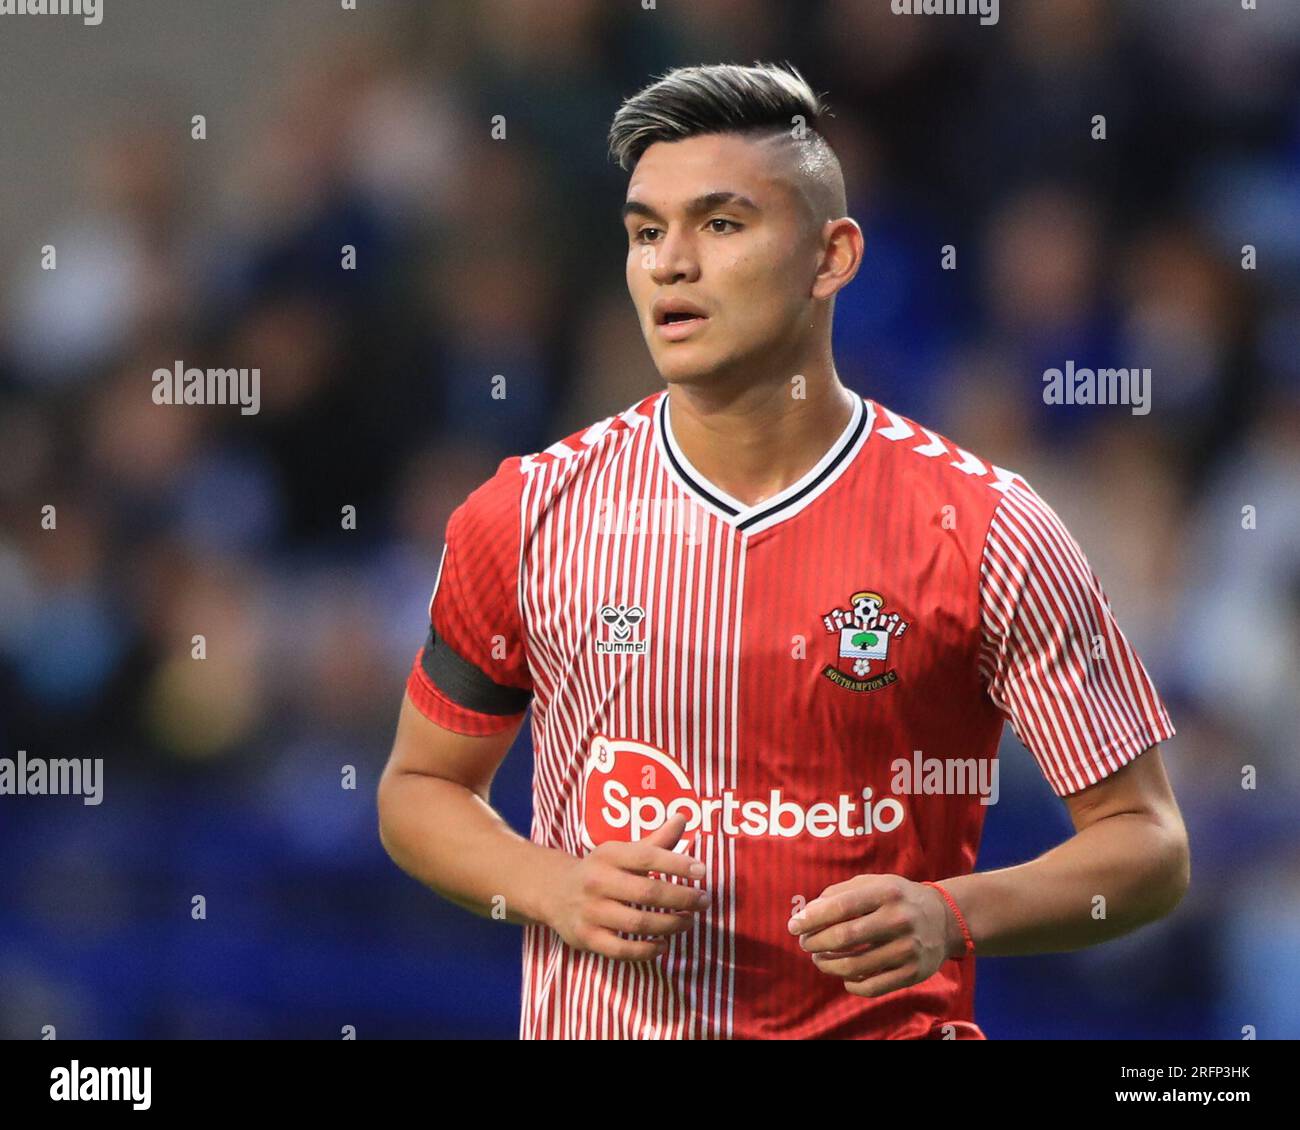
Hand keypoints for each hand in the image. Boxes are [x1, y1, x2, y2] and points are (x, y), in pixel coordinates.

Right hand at [542, 815, 708, 961]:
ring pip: (638, 923)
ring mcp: (591, 912)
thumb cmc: (600, 870)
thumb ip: (654, 841)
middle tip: (704, 900)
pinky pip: (622, 949)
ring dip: (670, 924)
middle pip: (647, 892)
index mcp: (608, 855)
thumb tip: (683, 818)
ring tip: (688, 921)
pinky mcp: (587, 938)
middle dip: (682, 898)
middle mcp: (597, 882)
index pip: (646, 856)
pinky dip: (647, 950)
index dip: (677, 863)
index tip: (702, 870)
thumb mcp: (621, 852)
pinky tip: (663, 944)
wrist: (553, 892)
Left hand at [787, 873, 959, 996]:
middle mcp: (899, 919)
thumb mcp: (873, 883)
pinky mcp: (913, 973)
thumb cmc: (897, 898)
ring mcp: (908, 948)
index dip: (812, 918)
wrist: (944, 919)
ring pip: (855, 965)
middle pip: (844, 937)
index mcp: (886, 892)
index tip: (794, 925)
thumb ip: (840, 892)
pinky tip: (844, 976)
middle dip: (816, 942)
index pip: (840, 906)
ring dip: (828, 965)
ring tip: (819, 959)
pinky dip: (851, 984)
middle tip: (805, 944)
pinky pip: (873, 987)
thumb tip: (807, 912)